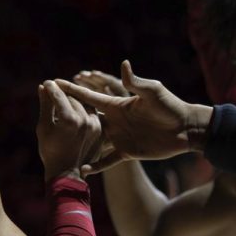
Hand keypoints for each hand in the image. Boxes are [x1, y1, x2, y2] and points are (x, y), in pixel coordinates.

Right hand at [36, 80, 102, 180]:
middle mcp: (86, 120)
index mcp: (70, 119)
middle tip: (53, 88)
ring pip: (85, 106)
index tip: (46, 82)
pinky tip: (77, 110)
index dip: (52, 88)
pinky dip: (84, 111)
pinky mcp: (101, 133)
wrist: (67, 175)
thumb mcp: (44, 128)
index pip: (61, 96)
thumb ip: (46, 106)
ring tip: (64, 99)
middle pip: (74, 99)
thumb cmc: (50, 153)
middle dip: (63, 93)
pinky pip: (92, 116)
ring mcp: (96, 127)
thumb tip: (43, 87)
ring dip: (75, 101)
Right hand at [55, 61, 212, 173]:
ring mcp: (120, 138)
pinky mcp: (127, 152)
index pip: (90, 98)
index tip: (54, 84)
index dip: (73, 90)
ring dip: (78, 142)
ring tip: (58, 145)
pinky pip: (107, 160)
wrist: (187, 128)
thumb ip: (136, 82)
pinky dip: (96, 166)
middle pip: (86, 119)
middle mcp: (115, 121)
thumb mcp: (153, 92)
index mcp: (118, 106)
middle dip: (69, 115)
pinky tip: (83, 171)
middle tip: (49, 111)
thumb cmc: (171, 106)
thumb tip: (124, 64)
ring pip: (93, 140)